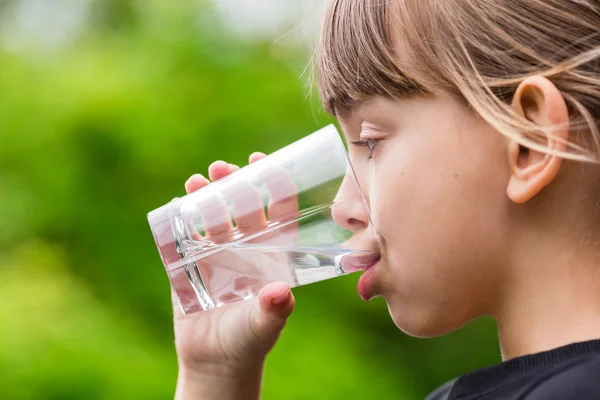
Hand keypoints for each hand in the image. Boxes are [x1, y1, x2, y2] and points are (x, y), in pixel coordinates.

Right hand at [172, 153, 295, 398]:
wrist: (215, 361)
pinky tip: (178, 201)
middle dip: (235, 183)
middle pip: (242, 206)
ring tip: (199, 179)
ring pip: (213, 214)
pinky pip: (185, 233)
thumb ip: (273, 311)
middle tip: (223, 168)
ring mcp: (217, 253)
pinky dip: (181, 215)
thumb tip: (281, 293)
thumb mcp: (264, 326)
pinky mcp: (189, 263)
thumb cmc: (248, 341)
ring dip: (207, 194)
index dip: (275, 187)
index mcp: (272, 254)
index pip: (278, 213)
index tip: (265, 164)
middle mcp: (246, 248)